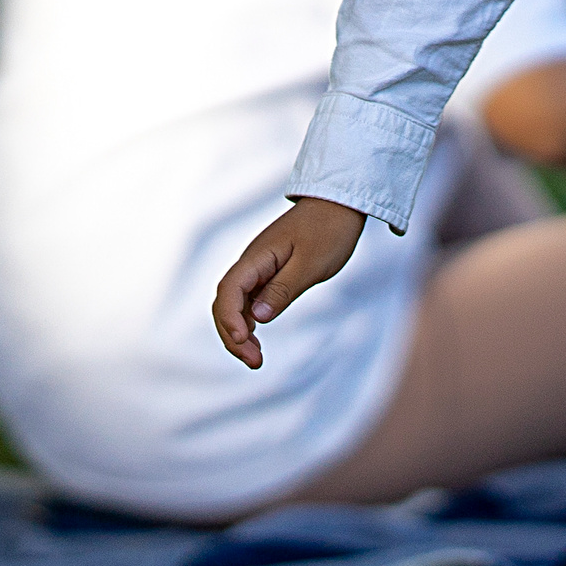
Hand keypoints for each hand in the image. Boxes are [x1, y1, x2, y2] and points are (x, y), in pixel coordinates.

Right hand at [212, 197, 366, 368]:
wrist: (340, 203)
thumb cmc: (330, 230)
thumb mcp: (311, 264)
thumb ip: (282, 290)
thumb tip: (256, 318)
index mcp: (257, 258)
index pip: (228, 291)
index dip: (230, 319)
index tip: (245, 341)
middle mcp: (251, 263)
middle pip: (225, 303)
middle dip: (232, 335)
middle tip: (254, 362)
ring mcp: (258, 267)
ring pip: (235, 304)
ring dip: (239, 332)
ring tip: (255, 359)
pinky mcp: (269, 271)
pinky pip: (249, 299)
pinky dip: (249, 321)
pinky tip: (256, 339)